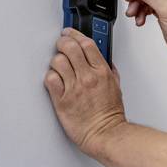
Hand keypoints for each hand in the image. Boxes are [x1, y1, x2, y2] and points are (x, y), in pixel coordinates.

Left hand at [44, 28, 126, 156]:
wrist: (105, 134)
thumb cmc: (110, 114)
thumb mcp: (116, 87)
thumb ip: (108, 71)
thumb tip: (103, 61)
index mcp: (102, 72)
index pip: (87, 43)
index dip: (75, 34)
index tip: (70, 33)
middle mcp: (88, 77)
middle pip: (69, 48)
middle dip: (63, 43)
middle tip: (61, 45)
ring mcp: (74, 88)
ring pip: (57, 61)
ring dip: (57, 61)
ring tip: (60, 66)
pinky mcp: (62, 100)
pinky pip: (50, 79)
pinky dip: (51, 77)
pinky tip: (56, 80)